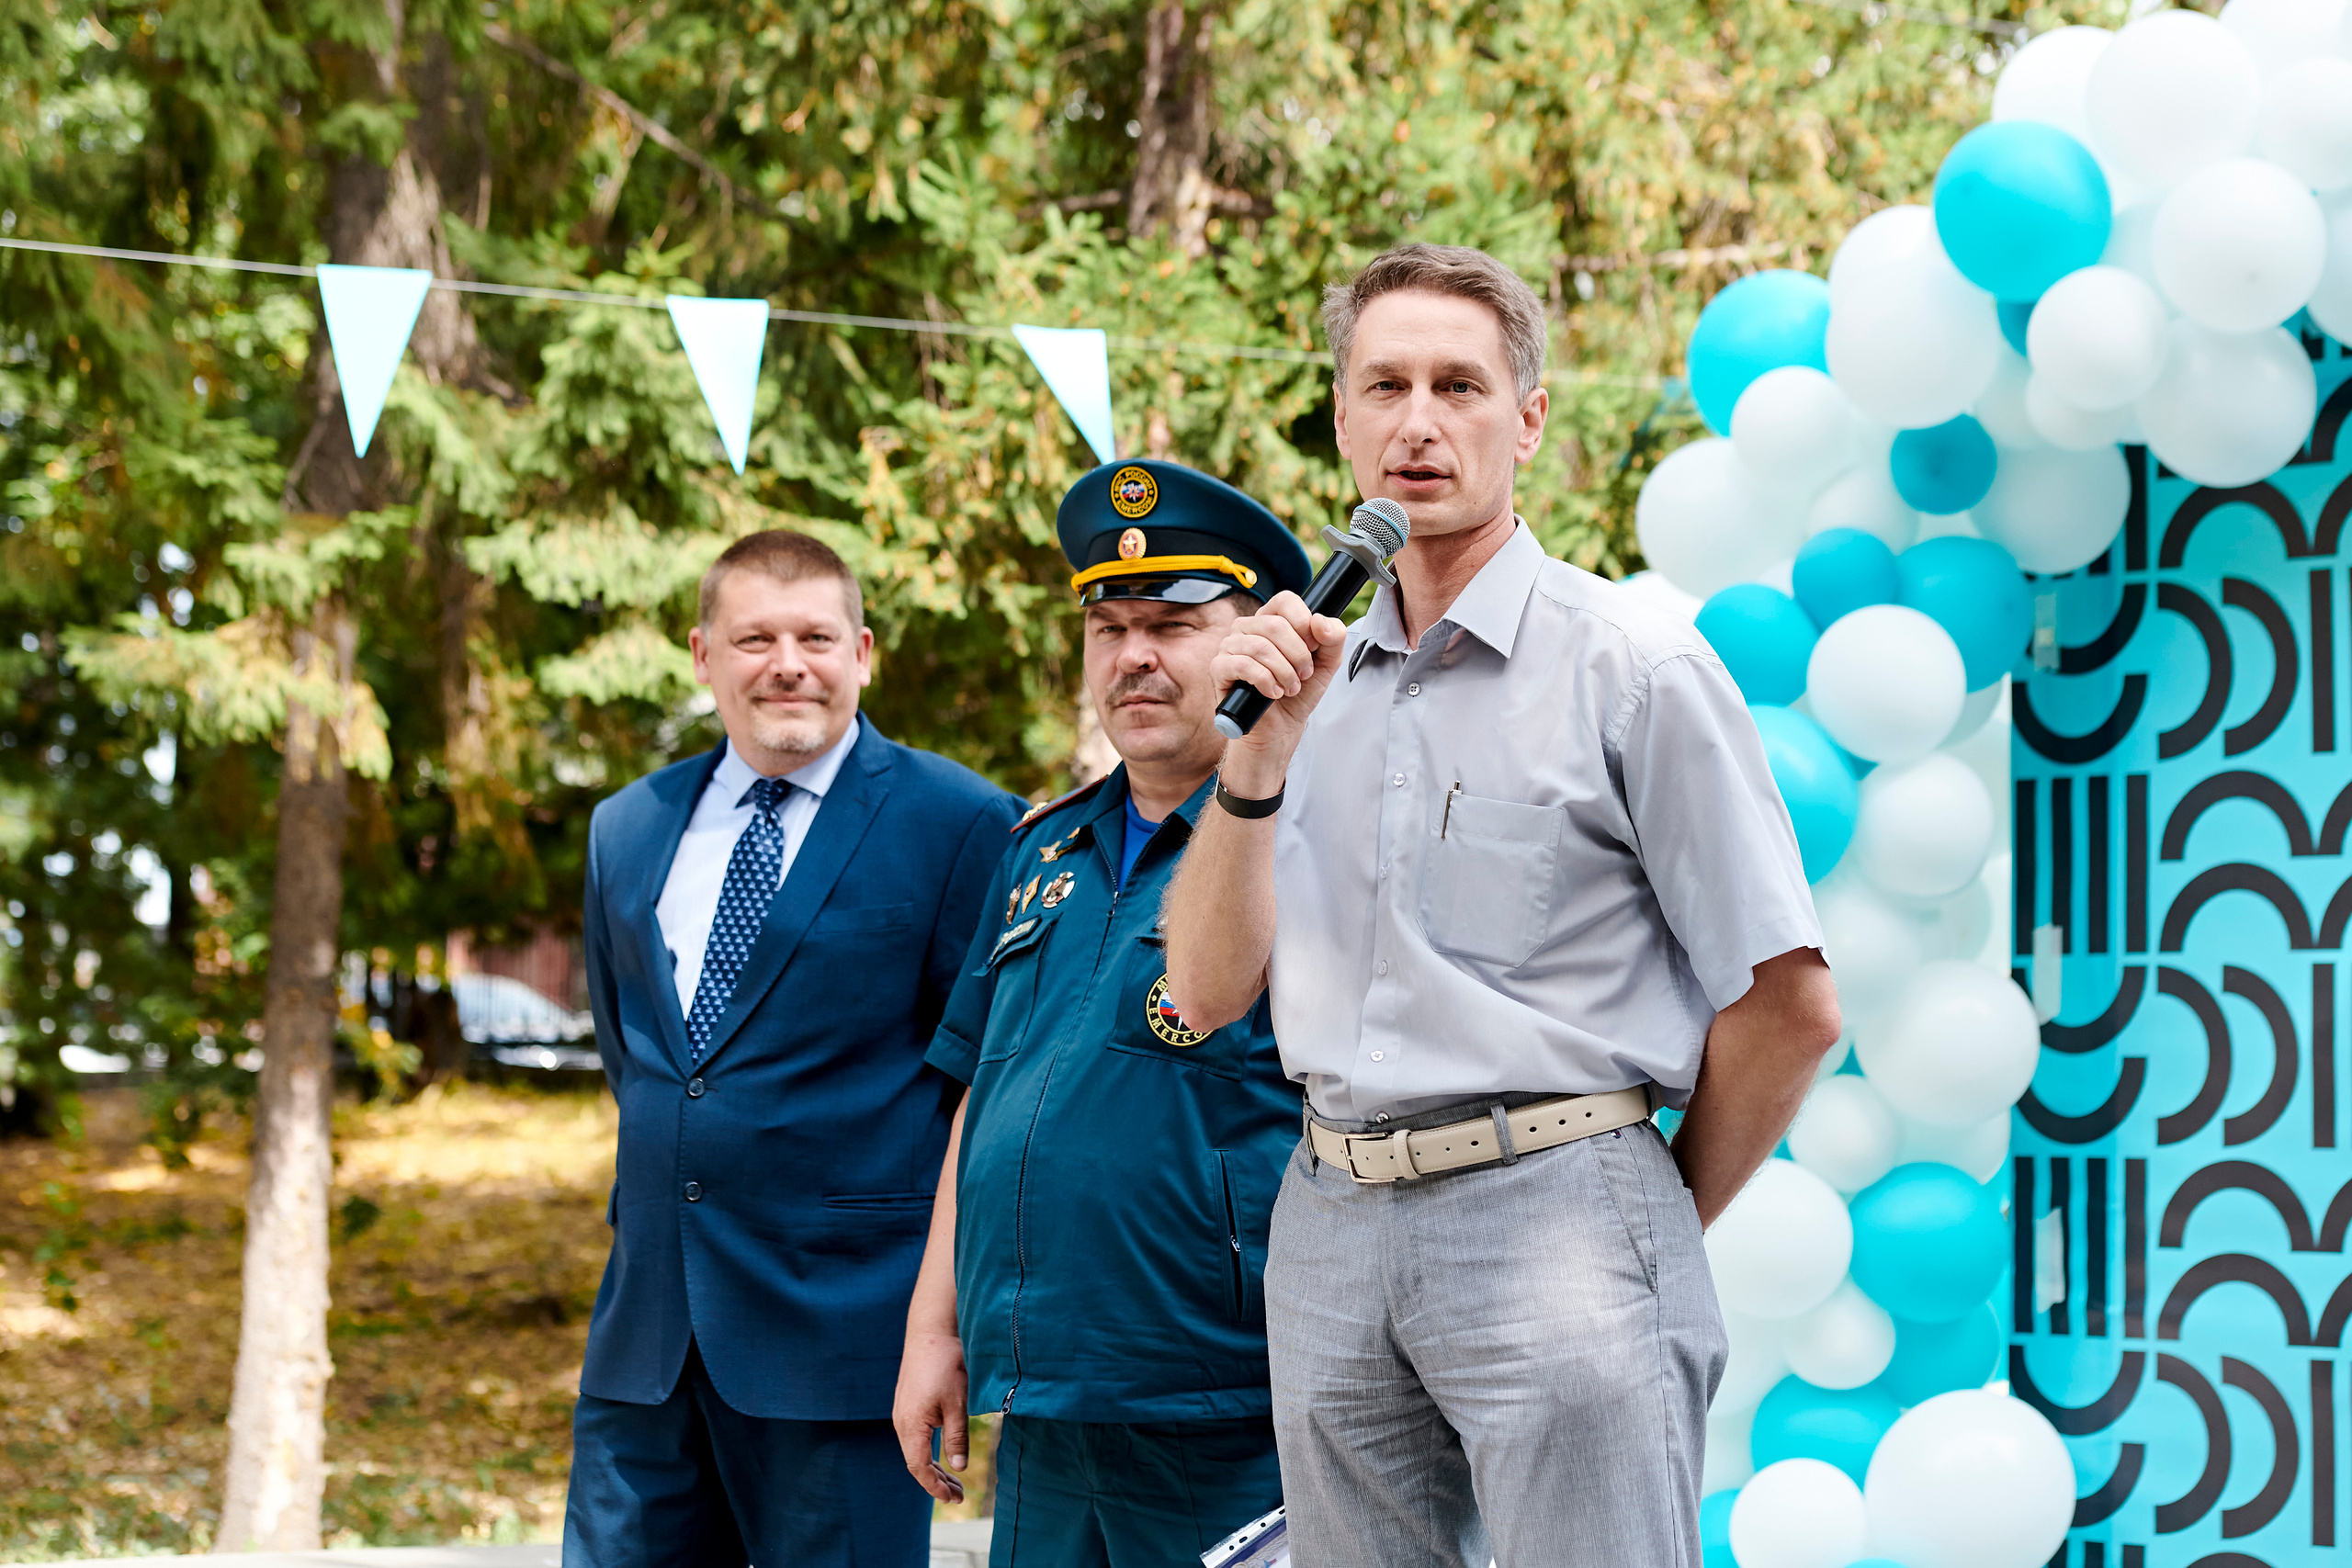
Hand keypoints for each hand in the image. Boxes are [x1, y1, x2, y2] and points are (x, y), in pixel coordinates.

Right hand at [892, 1329, 969, 1501]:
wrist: (930, 1331)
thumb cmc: (945, 1364)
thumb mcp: (957, 1403)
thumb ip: (956, 1436)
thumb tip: (958, 1467)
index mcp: (911, 1425)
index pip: (918, 1468)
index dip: (935, 1486)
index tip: (953, 1498)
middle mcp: (901, 1422)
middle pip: (915, 1462)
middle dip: (936, 1482)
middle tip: (959, 1495)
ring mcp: (903, 1413)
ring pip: (915, 1450)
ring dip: (933, 1467)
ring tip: (954, 1481)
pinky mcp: (908, 1404)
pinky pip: (915, 1437)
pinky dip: (929, 1451)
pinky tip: (943, 1454)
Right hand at [1209, 590, 1348, 793]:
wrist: (1281, 729)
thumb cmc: (1299, 693)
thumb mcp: (1326, 664)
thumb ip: (1333, 638)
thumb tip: (1320, 621)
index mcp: (1272, 620)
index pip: (1285, 600)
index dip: (1303, 622)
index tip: (1312, 647)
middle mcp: (1248, 628)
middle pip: (1274, 624)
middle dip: (1297, 654)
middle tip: (1303, 675)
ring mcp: (1230, 646)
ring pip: (1259, 646)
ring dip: (1283, 672)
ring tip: (1290, 688)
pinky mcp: (1219, 668)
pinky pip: (1242, 665)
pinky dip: (1265, 681)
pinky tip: (1272, 693)